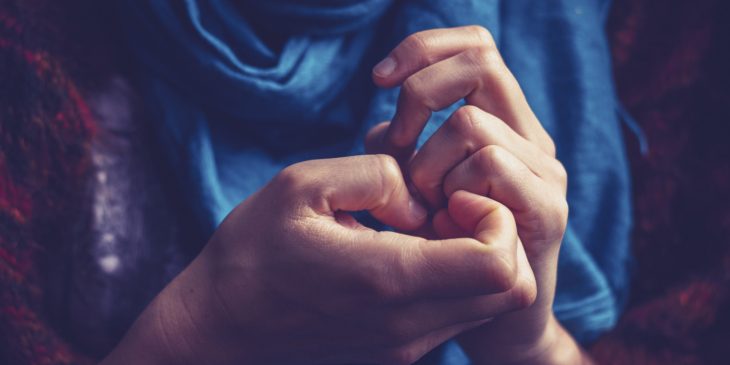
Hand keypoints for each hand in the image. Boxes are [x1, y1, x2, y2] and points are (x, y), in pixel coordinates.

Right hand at [101, 155, 535, 364]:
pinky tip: (404, 255)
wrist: (218, 327)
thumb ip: (376, 176)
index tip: (453, 195)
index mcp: (388, 279)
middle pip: (508, 290)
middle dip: (497, 237)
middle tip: (446, 208)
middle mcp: (408, 325)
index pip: (499, 265)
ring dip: (476, 260)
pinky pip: (455, 316)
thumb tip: (420, 199)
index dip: (496, 218)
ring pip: (488, 306)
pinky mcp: (397, 354)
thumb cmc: (251, 252)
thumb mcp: (301, 185)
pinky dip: (452, 281)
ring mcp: (405, 348)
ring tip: (422, 230)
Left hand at [367, 26, 582, 363]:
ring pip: (473, 123)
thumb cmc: (448, 248)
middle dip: (419, 98)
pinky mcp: (548, 209)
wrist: (495, 317)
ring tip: (427, 205)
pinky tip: (447, 221)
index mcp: (504, 123)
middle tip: (399, 146)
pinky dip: (453, 190)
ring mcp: (544, 171)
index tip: (379, 80)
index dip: (424, 48)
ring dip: (429, 163)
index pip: (476, 45)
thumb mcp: (418, 186)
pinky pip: (491, 166)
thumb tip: (385, 130)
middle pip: (479, 64)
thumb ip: (405, 149)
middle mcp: (531, 137)